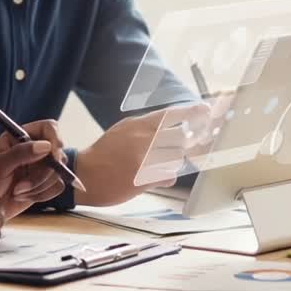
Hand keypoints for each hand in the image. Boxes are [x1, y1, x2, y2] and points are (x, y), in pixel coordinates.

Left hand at [0, 120, 65, 217]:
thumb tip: (47, 146)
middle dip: (41, 174)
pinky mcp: (44, 184)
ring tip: (16, 193)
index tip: (53, 154)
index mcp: (21, 136)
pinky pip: (57, 186)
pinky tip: (23, 197)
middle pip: (57, 154)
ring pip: (58, 173)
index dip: (55, 138)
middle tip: (20, 187)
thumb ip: (20, 153)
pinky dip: (42, 194)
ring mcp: (41, 167)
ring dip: (39, 186)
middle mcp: (34, 149)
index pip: (48, 128)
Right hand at [75, 103, 209, 206]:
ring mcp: (145, 160)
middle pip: (180, 138)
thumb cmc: (104, 152)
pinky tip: (154, 177)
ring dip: (172, 162)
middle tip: (174, 149)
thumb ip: (146, 128)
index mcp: (138, 125)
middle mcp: (144, 140)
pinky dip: (166, 177)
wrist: (85, 175)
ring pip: (176, 159)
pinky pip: (170, 176)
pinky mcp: (145, 180)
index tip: (205, 110)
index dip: (192, 112)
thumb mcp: (123, 130)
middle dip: (181, 145)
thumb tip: (171, 128)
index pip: (171, 115)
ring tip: (157, 165)